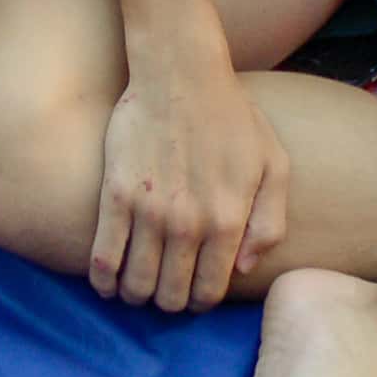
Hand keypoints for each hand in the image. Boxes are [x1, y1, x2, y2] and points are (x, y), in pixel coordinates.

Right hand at [92, 57, 291, 312]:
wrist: (180, 73)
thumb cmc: (232, 116)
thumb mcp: (273, 164)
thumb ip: (269, 222)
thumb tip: (245, 269)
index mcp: (229, 219)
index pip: (210, 291)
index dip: (200, 301)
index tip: (193, 295)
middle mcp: (189, 223)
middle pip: (171, 297)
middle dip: (169, 303)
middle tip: (166, 291)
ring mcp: (149, 211)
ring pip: (136, 285)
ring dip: (136, 296)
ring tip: (137, 288)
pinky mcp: (116, 195)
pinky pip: (103, 258)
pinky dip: (103, 281)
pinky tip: (107, 283)